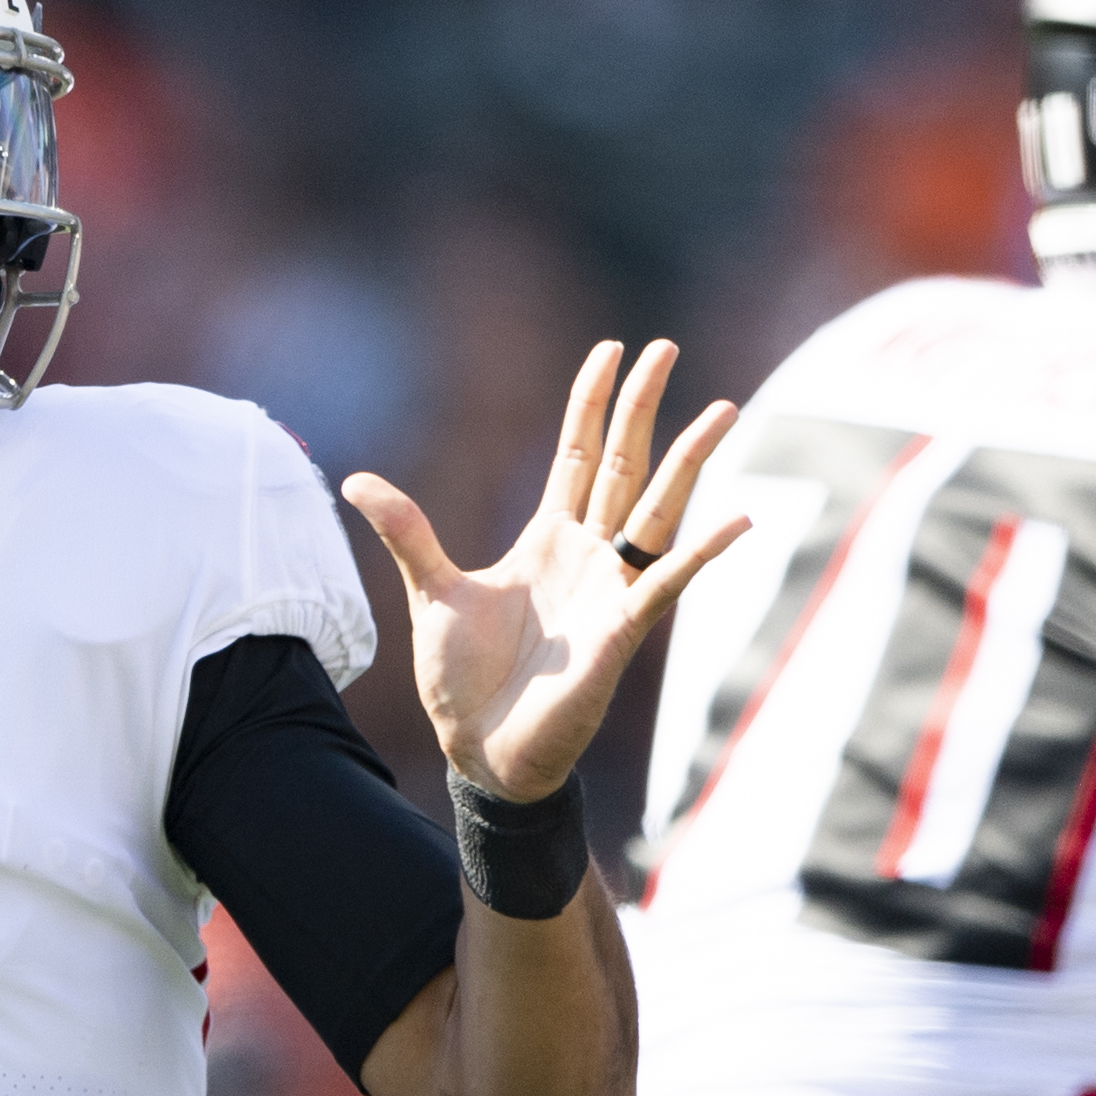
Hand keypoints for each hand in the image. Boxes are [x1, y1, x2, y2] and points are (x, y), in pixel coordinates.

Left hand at [344, 339, 748, 800]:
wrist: (480, 749)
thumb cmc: (463, 679)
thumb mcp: (432, 590)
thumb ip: (407, 531)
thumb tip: (355, 479)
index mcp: (547, 539)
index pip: (577, 454)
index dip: (591, 403)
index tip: (610, 349)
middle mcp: (589, 555)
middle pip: (624, 464)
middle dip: (644, 406)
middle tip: (667, 347)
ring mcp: (611, 589)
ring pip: (659, 509)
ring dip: (691, 461)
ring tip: (726, 408)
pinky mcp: (624, 630)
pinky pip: (670, 583)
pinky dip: (704, 552)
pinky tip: (740, 518)